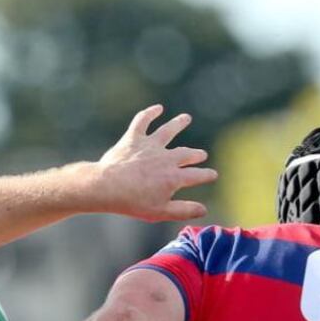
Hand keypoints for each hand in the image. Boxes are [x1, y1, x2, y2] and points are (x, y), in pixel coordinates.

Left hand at [93, 104, 217, 221]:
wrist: (107, 187)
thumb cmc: (132, 202)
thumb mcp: (160, 212)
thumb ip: (184, 210)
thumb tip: (204, 210)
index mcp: (174, 177)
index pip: (197, 175)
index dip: (206, 175)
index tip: (212, 174)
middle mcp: (166, 158)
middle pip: (186, 153)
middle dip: (195, 154)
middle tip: (201, 154)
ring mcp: (150, 146)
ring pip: (168, 131)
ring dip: (178, 123)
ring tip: (186, 118)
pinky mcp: (133, 139)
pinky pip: (142, 121)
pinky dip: (150, 113)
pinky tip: (157, 108)